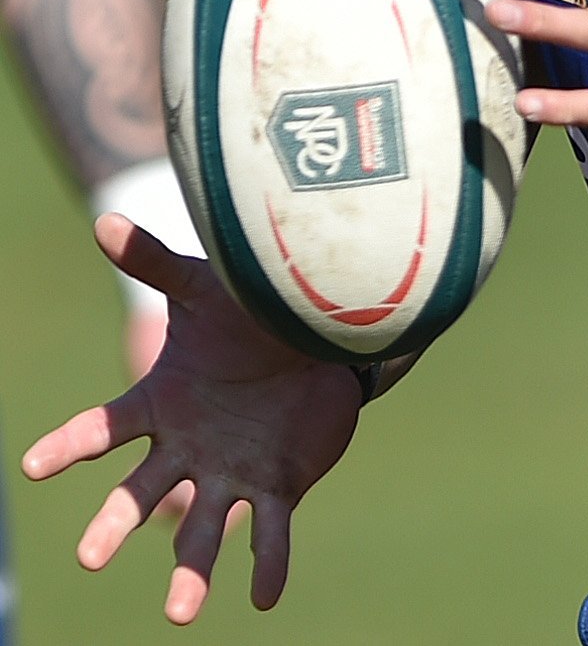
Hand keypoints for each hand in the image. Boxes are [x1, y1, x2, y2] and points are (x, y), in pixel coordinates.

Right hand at [23, 214, 360, 624]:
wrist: (313, 340)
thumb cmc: (247, 317)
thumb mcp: (204, 287)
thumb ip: (157, 264)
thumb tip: (104, 220)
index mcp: (162, 404)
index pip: (105, 428)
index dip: (68, 446)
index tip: (33, 466)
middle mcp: (186, 449)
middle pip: (141, 492)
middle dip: (115, 524)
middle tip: (92, 557)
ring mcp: (229, 472)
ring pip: (202, 528)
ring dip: (191, 570)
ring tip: (182, 612)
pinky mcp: (276, 486)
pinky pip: (269, 534)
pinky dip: (266, 565)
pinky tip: (263, 598)